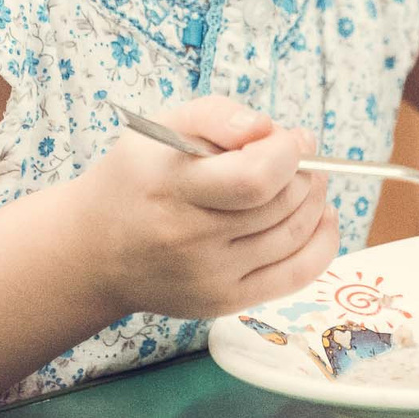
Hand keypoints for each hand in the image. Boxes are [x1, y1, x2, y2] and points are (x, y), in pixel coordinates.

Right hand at [70, 96, 338, 320]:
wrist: (96, 251)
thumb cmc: (138, 177)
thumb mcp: (163, 127)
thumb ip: (218, 115)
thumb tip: (269, 131)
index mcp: (171, 189)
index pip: (255, 179)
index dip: (289, 153)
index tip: (294, 137)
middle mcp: (189, 240)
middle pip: (280, 205)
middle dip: (305, 172)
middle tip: (299, 155)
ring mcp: (210, 278)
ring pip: (294, 236)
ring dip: (315, 200)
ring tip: (307, 180)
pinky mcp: (225, 302)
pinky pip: (296, 275)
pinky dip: (322, 242)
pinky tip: (321, 216)